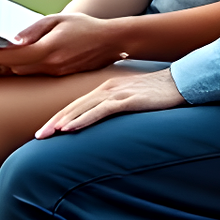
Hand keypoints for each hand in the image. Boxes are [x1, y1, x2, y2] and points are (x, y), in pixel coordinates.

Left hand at [0, 13, 129, 76]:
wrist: (111, 42)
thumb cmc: (83, 26)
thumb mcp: (58, 20)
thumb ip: (33, 30)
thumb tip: (11, 40)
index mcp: (48, 51)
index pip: (12, 56)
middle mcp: (50, 66)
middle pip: (12, 68)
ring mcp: (54, 73)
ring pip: (20, 73)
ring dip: (2, 66)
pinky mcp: (57, 76)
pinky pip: (31, 74)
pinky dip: (17, 67)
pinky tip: (5, 60)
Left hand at [36, 68, 183, 137]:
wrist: (181, 83)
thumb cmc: (158, 95)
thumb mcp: (132, 101)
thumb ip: (117, 109)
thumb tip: (105, 125)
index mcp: (106, 88)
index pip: (76, 105)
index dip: (59, 118)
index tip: (45, 131)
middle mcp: (107, 88)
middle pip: (74, 106)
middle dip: (54, 122)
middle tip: (37, 136)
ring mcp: (117, 93)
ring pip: (83, 108)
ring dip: (63, 122)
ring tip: (48, 134)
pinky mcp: (128, 99)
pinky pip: (101, 111)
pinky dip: (84, 119)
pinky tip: (71, 128)